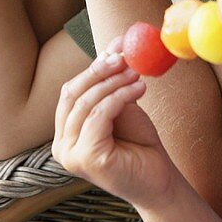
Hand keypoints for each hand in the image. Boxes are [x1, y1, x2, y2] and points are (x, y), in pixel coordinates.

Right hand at [52, 43, 181, 208]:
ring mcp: (70, 155)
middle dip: (99, 71)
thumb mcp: (122, 105)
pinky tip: (138, 89)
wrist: (160, 180)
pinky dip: (119, 97)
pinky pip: (98, 115)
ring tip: (137, 74)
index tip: (117, 50)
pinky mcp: (86, 159)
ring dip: (113, 82)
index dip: (92, 68)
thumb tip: (116, 41)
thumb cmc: (139, 145)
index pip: (69, 91)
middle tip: (123, 56)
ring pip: (86, 103)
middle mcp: (61, 146)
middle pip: (72, 94)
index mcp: (65, 133)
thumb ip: (112, 80)